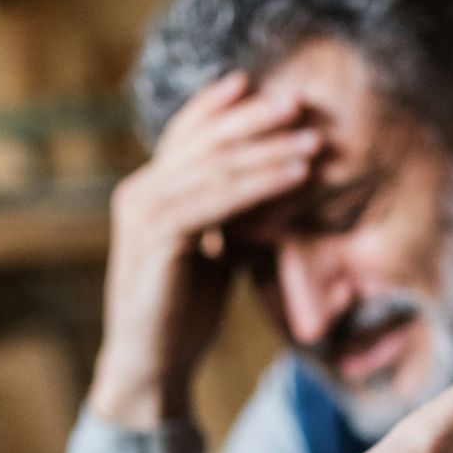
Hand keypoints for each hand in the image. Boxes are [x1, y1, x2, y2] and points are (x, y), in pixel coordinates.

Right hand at [90, 72, 321, 427]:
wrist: (153, 367)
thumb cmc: (184, 314)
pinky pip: (218, 201)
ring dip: (269, 150)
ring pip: (215, 167)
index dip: (221, 106)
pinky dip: (262, 185)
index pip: (186, 134)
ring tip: (313, 140)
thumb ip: (227, 215)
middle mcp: (139, 193)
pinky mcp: (159, 239)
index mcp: (148, 191)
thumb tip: (269, 184)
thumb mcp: (211, 253)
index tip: (261, 84)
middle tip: (300, 102)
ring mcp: (144, 214)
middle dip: (254, 119)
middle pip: (204, 141)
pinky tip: (297, 177)